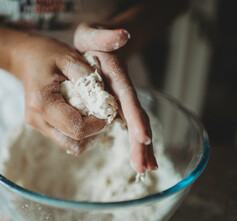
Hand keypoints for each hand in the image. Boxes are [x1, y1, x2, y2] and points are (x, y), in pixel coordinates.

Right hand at [10, 34, 105, 154]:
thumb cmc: (47, 54)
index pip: (77, 129)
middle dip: (94, 132)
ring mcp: (38, 126)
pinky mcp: (42, 127)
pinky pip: (65, 138)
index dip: (98, 124)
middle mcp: (38, 120)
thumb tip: (104, 104)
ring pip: (71, 144)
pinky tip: (82, 113)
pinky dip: (78, 130)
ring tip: (93, 112)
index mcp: (43, 104)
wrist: (24, 57)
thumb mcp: (69, 58)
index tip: (108, 109)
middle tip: (102, 113)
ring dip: (87, 134)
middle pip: (74, 144)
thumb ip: (87, 80)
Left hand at [74, 23, 157, 172]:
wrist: (96, 46)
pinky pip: (127, 128)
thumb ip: (104, 36)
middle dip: (141, 142)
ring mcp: (121, 101)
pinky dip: (135, 145)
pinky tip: (139, 162)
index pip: (128, 97)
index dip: (135, 116)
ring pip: (135, 126)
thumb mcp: (91, 34)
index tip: (143, 136)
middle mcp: (123, 90)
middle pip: (136, 117)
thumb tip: (122, 35)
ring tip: (146, 170)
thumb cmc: (91, 41)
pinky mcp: (116, 108)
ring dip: (142, 149)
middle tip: (145, 167)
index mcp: (117, 76)